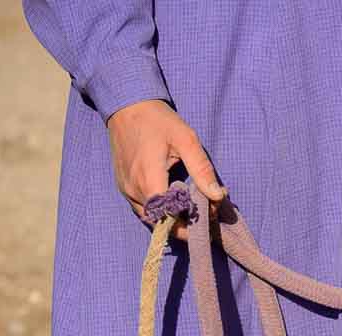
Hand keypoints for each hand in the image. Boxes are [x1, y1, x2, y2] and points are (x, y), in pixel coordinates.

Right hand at [104, 99, 225, 230]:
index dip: (192, 224)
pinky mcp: (124, 186)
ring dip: (173, 220)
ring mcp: (126, 190)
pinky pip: (143, 210)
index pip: (172, 220)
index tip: (210, 214)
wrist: (127, 106)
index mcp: (149, 181)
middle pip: (162, 224)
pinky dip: (161, 212)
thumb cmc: (159, 121)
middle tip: (206, 213)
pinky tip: (177, 203)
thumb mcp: (186, 140)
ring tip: (194, 209)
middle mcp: (134, 190)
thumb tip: (217, 196)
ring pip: (152, 220)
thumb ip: (202, 169)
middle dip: (186, 225)